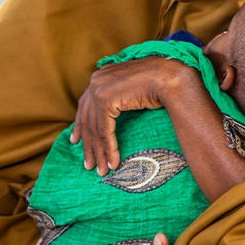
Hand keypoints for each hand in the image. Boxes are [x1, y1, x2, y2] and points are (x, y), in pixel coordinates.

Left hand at [71, 57, 192, 174]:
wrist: (169, 77)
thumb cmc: (159, 83)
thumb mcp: (132, 89)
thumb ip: (118, 96)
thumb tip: (112, 111)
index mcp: (100, 75)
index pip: (84, 105)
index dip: (80, 125)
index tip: (76, 141)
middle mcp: (96, 80)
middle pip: (87, 119)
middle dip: (88, 145)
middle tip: (89, 164)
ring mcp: (98, 89)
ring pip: (95, 129)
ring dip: (99, 153)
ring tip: (102, 170)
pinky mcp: (105, 100)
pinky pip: (104, 131)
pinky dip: (109, 149)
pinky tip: (113, 162)